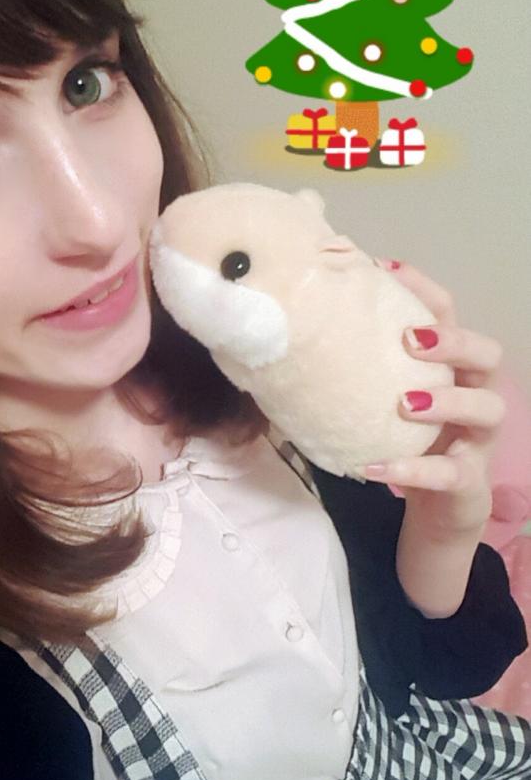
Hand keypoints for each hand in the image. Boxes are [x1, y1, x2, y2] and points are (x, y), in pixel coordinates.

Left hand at [363, 260, 504, 537]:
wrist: (433, 510)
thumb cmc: (406, 442)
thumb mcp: (383, 402)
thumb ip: (357, 371)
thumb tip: (292, 335)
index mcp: (453, 367)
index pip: (451, 315)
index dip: (424, 290)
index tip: (384, 269)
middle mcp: (476, 394)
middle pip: (488, 354)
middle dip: (454, 342)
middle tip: (410, 341)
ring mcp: (479, 439)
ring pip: (486, 407)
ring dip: (447, 400)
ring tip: (405, 402)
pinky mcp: (469, 481)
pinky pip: (448, 473)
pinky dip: (411, 470)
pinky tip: (372, 469)